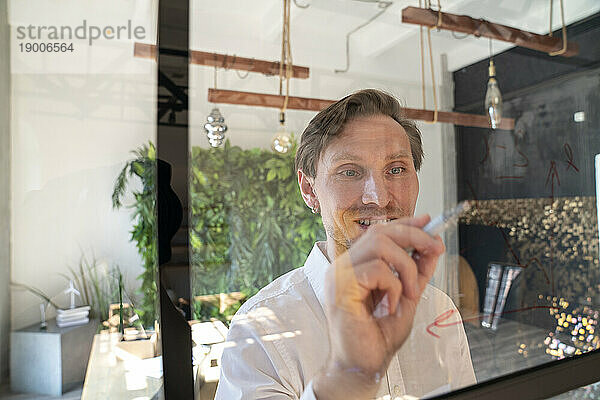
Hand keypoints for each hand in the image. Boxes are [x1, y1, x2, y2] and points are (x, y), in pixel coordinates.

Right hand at [313, 215, 444, 399]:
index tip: (427, 221)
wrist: (364, 364)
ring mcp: (339, 274)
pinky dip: (393, 286)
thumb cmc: (378, 335)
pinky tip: (389, 305)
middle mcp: (344, 265)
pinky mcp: (341, 286)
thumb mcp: (406, 296)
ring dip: (405, 267)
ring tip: (408, 291)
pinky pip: (377, 270)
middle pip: (381, 232)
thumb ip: (417, 271)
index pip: (379, 232)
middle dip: (414, 236)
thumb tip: (432, 246)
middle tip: (434, 249)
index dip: (404, 223)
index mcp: (356, 265)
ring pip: (380, 244)